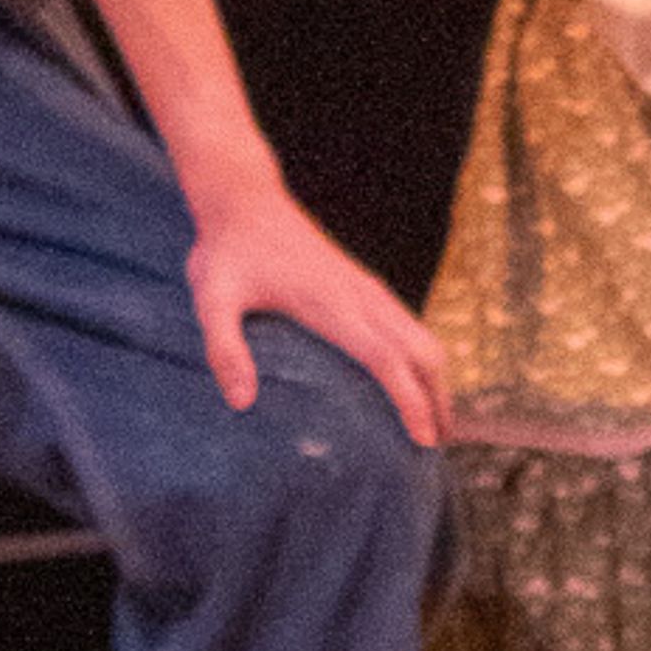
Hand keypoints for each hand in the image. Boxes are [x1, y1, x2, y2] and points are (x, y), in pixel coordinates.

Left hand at [185, 172, 449, 445]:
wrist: (246, 201)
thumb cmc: (227, 252)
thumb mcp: (212, 299)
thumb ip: (224, 349)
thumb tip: (241, 403)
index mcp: (334, 305)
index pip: (387, 359)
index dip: (410, 401)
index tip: (423, 440)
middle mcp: (362, 297)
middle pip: (422, 351)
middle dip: (438, 400)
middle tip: (437, 449)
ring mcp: (368, 289)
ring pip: (422, 338)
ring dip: (437, 381)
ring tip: (436, 427)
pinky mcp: (364, 286)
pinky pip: (409, 327)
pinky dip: (423, 360)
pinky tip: (413, 382)